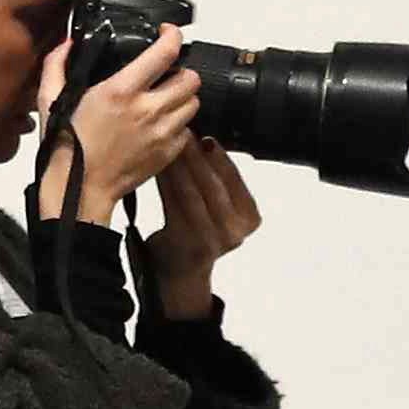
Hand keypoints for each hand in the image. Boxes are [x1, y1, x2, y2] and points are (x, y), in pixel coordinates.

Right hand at [40, 23, 201, 221]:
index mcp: (120, 91)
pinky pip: (188, 130)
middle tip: (166, 73)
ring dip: (182, 97)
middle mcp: (147, 109)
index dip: (173, 35)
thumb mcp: (50, 99)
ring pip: (193, 102)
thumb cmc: (65, 148)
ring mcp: (161, 132)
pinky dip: (178, 123)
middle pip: (190, 78)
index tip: (167, 33)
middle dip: (181, 70)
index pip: (165, 52)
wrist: (78, 191)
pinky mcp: (167, 153)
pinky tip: (159, 124)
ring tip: (164, 99)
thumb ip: (57, 65)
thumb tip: (67, 44)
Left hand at [139, 139, 260, 316]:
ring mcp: (213, 241)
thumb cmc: (197, 234)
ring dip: (179, 166)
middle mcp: (236, 231)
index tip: (205, 136)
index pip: (235, 179)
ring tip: (168, 145)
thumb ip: (215, 182)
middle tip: (183, 132)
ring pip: (193, 193)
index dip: (220, 156)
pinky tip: (159, 168)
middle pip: (214, 184)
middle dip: (196, 156)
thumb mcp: (217, 210)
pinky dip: (167, 184)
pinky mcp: (188, 243)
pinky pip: (175, 207)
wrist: (180, 275)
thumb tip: (204, 140)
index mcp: (250, 218)